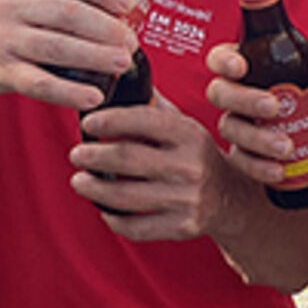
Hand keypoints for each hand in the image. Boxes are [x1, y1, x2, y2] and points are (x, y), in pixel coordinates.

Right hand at [0, 0, 138, 107]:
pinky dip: (69, 91)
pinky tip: (92, 96)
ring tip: (122, 62)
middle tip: (132, 40)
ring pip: (59, 46)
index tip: (130, 2)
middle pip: (70, 13)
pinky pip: (40, 82)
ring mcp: (2, 38)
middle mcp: (10, 5)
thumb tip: (106, 3)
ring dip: (96, 56)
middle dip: (108, 27)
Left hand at [71, 94, 247, 240]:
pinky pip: (136, 227)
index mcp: (189, 134)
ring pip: (126, 196)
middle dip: (93, 156)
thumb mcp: (184, 125)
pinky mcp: (181, 227)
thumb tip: (118, 81)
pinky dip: (113, 219)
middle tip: (75, 154)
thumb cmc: (196, 155)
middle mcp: (190, 166)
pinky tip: (104, 208)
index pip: (144, 120)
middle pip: (128, 158)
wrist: (231, 197)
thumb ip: (153, 106)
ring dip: (94, 189)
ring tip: (79, 181)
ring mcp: (186, 199)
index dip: (111, 120)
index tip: (88, 122)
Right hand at [203, 42, 307, 185]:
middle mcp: (238, 95)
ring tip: (286, 147)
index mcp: (253, 69)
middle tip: (273, 107)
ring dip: (256, 137)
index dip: (224, 60)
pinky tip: (278, 170)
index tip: (241, 68)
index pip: (222, 57)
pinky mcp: (244, 155)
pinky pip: (241, 161)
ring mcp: (238, 126)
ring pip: (229, 128)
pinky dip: (258, 166)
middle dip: (244, 99)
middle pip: (219, 92)